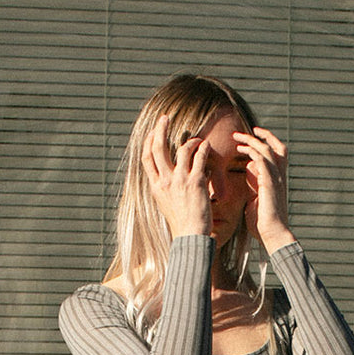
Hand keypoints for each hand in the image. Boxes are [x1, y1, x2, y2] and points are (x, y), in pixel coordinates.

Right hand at [142, 113, 211, 238]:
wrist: (190, 236)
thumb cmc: (181, 223)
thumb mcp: (165, 205)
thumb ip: (164, 188)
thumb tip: (167, 175)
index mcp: (156, 187)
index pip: (147, 158)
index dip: (149, 141)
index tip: (153, 132)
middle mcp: (165, 181)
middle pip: (158, 147)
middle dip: (160, 129)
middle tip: (165, 118)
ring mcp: (180, 180)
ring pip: (182, 148)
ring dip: (190, 140)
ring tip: (197, 140)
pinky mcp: (196, 182)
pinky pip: (199, 157)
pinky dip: (203, 148)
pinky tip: (207, 146)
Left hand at [234, 126, 294, 253]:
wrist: (272, 234)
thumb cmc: (262, 223)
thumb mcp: (255, 200)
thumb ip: (253, 187)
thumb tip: (246, 179)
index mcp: (277, 179)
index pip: (276, 154)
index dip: (264, 143)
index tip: (248, 140)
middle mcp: (280, 176)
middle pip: (276, 146)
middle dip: (261, 136)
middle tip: (242, 133)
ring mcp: (277, 178)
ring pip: (268, 149)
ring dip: (252, 141)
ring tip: (237, 138)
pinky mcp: (270, 183)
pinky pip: (263, 160)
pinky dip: (253, 152)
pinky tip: (242, 151)